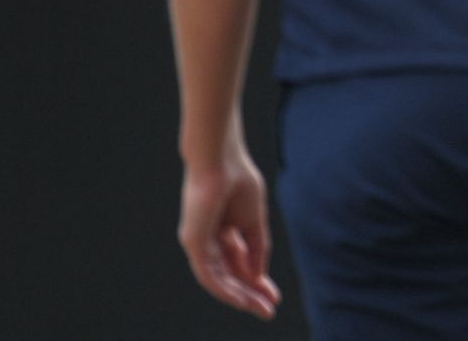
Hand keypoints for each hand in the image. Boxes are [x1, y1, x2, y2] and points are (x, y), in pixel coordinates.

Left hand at [177, 145, 280, 319]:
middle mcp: (208, 240)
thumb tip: (258, 276)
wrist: (220, 158)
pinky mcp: (193, 243)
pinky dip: (227, 289)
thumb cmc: (237, 178)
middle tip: (268, 310)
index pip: (239, 262)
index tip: (274, 296)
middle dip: (250, 293)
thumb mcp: (254, 219)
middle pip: (230, 275)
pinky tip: (243, 299)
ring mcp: (199, 243)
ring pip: (219, 280)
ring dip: (240, 296)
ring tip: (261, 308)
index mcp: (223, 230)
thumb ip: (256, 247)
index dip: (257, 280)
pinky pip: (209, 275)